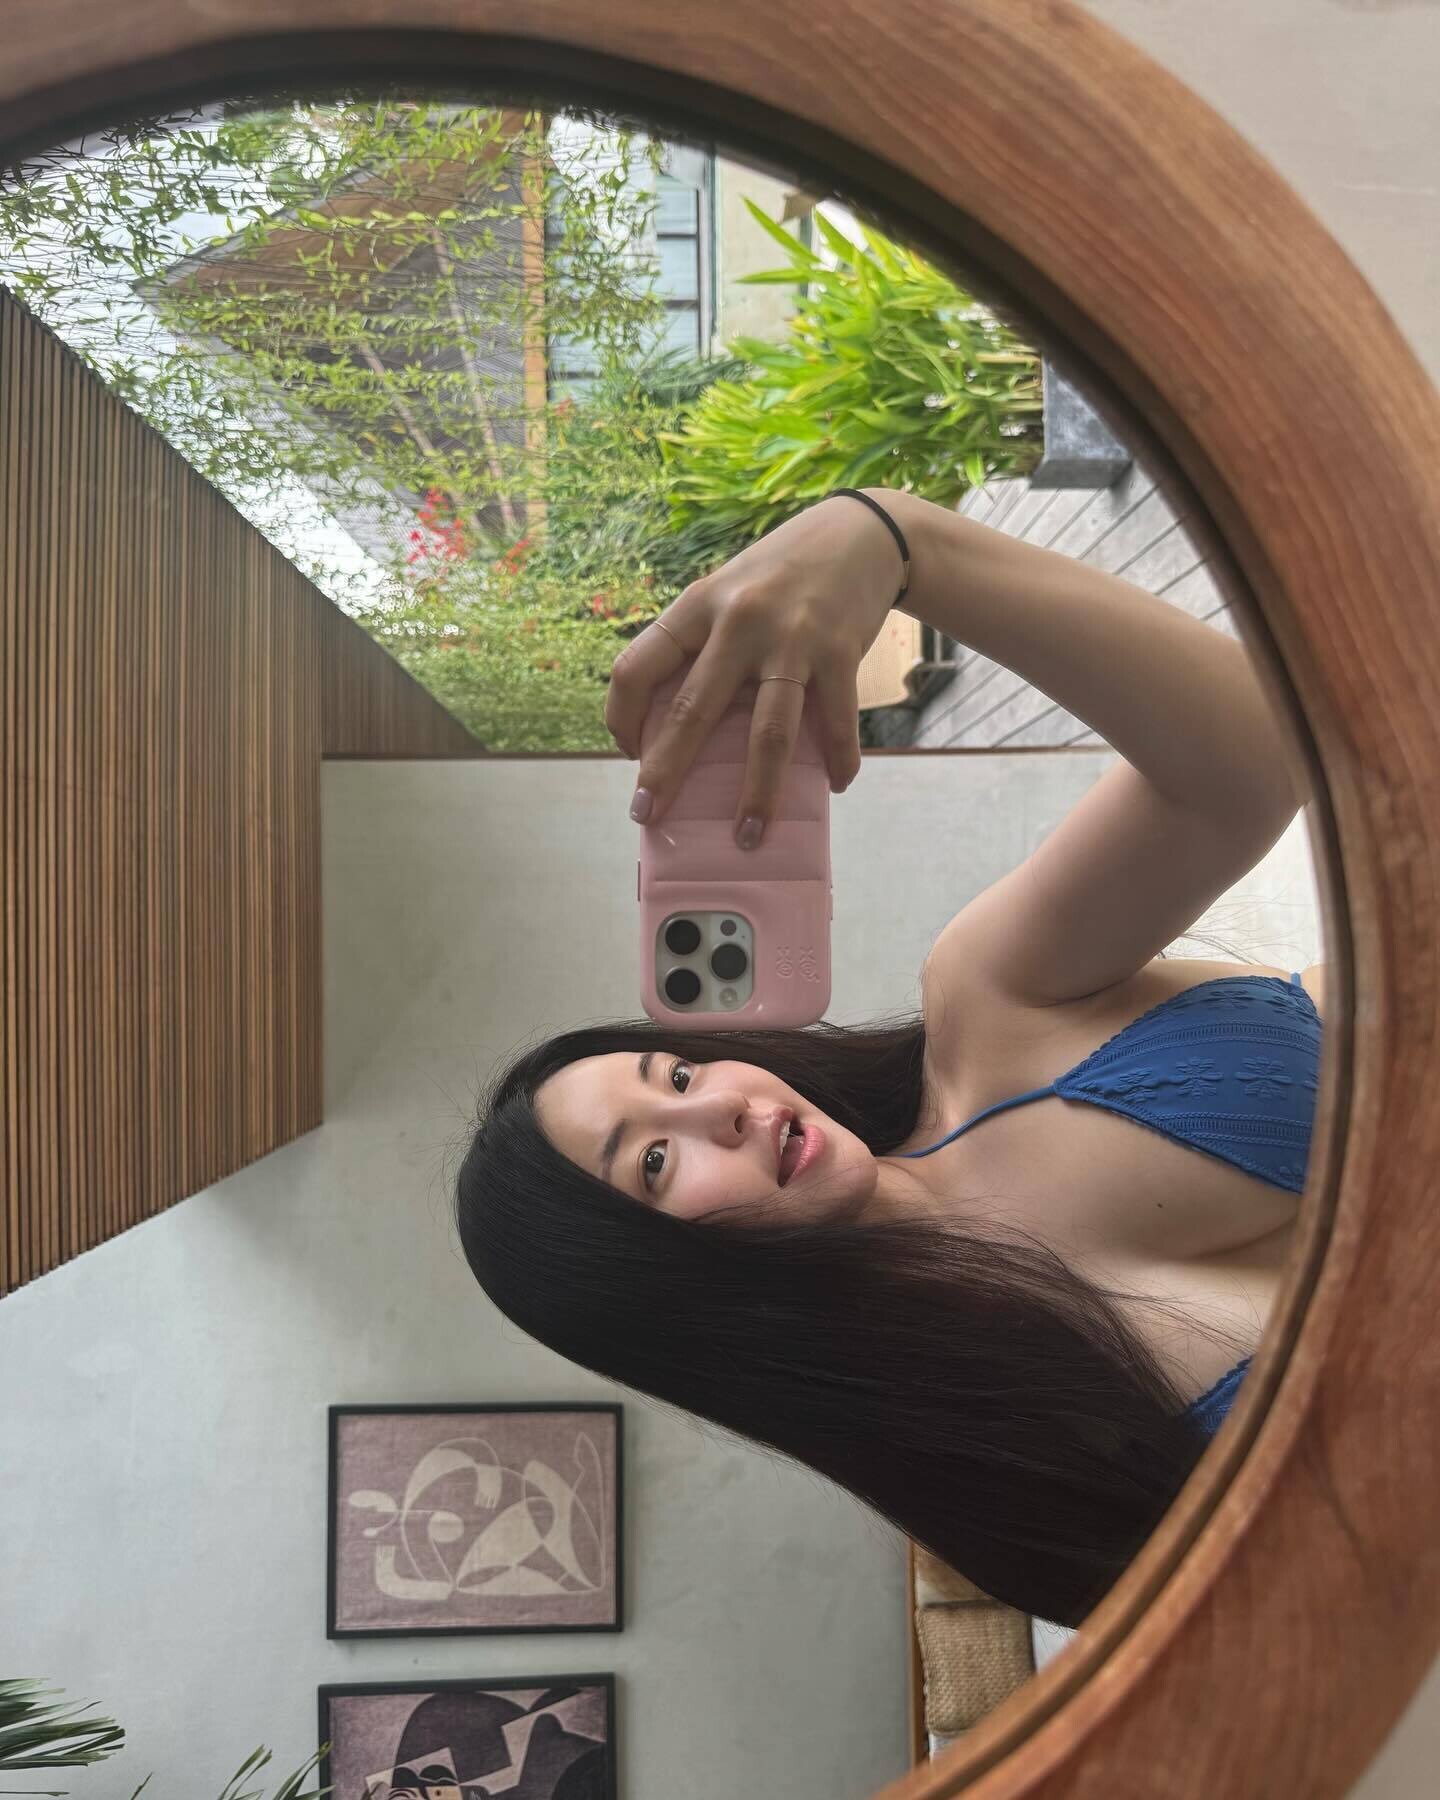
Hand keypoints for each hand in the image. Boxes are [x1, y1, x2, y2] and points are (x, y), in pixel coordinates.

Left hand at [605, 492, 906, 847]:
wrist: (862, 531)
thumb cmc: (782, 573)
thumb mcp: (727, 591)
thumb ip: (702, 644)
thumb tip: (678, 725)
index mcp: (698, 606)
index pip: (635, 666)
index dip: (622, 716)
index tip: (628, 753)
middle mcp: (739, 621)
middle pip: (692, 710)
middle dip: (666, 772)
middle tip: (647, 814)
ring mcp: (792, 638)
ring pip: (767, 733)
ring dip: (757, 793)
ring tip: (747, 835)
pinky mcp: (840, 652)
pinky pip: (834, 722)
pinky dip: (837, 760)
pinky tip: (836, 783)